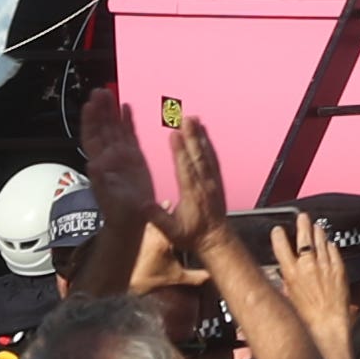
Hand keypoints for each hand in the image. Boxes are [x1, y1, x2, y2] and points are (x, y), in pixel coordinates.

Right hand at [154, 96, 228, 252]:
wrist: (216, 241)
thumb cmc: (192, 237)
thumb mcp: (172, 233)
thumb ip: (158, 219)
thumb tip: (143, 206)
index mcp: (192, 195)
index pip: (185, 168)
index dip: (180, 151)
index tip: (174, 134)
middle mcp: (204, 184)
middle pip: (197, 156)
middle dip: (191, 136)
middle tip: (186, 118)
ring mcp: (212, 182)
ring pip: (206, 154)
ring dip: (200, 136)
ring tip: (195, 119)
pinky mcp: (216, 181)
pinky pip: (213, 159)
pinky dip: (208, 144)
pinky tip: (204, 133)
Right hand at [267, 218, 356, 358]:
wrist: (327, 327)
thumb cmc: (306, 321)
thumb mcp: (286, 301)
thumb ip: (283, 285)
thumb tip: (279, 278)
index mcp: (290, 273)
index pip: (280, 245)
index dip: (278, 235)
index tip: (278, 230)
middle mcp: (307, 266)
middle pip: (303, 236)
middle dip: (301, 223)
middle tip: (302, 217)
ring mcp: (324, 265)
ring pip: (320, 240)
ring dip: (317, 231)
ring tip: (316, 226)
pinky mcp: (339, 269)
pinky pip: (334, 250)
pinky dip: (330, 245)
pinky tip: (329, 243)